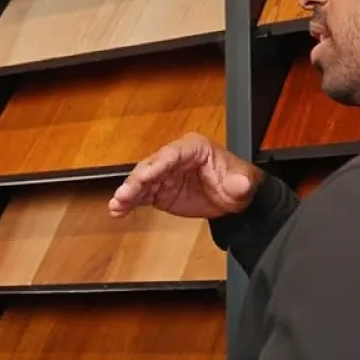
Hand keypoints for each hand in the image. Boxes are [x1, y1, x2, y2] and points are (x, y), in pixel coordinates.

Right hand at [108, 133, 261, 219]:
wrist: (233, 201)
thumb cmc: (235, 183)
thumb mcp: (243, 182)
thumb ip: (240, 182)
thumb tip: (241, 183)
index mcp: (194, 148)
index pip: (172, 154)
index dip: (158, 164)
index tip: (146, 176)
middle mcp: (174, 158)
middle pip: (151, 165)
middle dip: (137, 180)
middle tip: (124, 194)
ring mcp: (164, 175)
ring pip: (142, 181)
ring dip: (128, 193)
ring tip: (116, 205)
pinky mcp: (159, 190)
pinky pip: (141, 195)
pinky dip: (129, 202)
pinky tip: (117, 211)